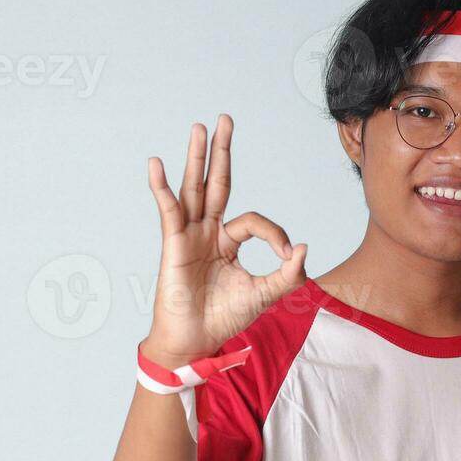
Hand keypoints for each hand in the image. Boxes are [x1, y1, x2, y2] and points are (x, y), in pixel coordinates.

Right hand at [141, 115, 306, 367]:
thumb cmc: (225, 318)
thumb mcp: (266, 294)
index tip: (286, 255)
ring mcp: (188, 236)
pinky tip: (157, 164)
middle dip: (221, 152)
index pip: (253, 221)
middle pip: (215, 184)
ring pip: (194, 189)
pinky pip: (168, 211)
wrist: (197, 341)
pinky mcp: (173, 245)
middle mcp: (207, 232)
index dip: (274, 233)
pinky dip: (162, 188)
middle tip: (225, 119)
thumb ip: (288, 274)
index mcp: (228, 242)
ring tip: (200, 128)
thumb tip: (303, 247)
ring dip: (196, 158)